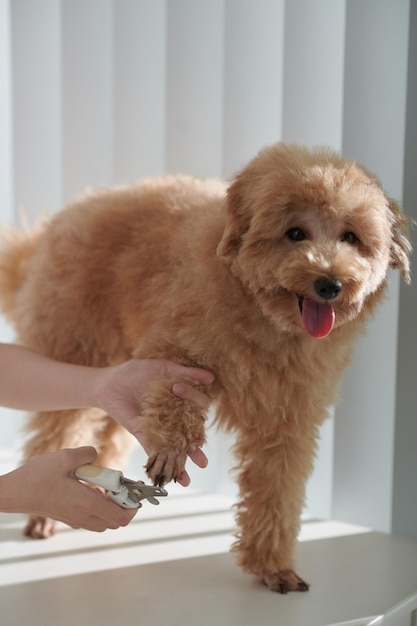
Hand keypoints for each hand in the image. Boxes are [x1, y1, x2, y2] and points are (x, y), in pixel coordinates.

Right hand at [0, 447, 135, 530]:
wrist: (15, 492)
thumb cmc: (38, 476)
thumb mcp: (66, 457)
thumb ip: (88, 454)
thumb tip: (96, 456)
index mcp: (88, 504)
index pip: (123, 517)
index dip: (134, 506)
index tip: (134, 490)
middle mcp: (84, 516)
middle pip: (116, 522)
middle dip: (124, 505)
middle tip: (121, 486)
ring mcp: (75, 520)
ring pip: (104, 522)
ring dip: (111, 507)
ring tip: (105, 487)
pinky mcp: (68, 518)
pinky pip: (92, 519)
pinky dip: (98, 507)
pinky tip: (89, 488)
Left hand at [93, 359, 214, 485]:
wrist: (109, 383)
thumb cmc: (135, 373)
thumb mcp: (162, 368)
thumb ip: (185, 372)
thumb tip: (211, 377)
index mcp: (182, 399)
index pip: (198, 404)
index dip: (194, 397)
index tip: (178, 388)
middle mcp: (174, 415)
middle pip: (192, 429)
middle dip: (199, 439)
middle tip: (200, 444)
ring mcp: (160, 427)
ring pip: (178, 444)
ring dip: (189, 457)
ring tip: (200, 465)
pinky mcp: (144, 435)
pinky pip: (156, 450)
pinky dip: (164, 462)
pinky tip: (174, 476)